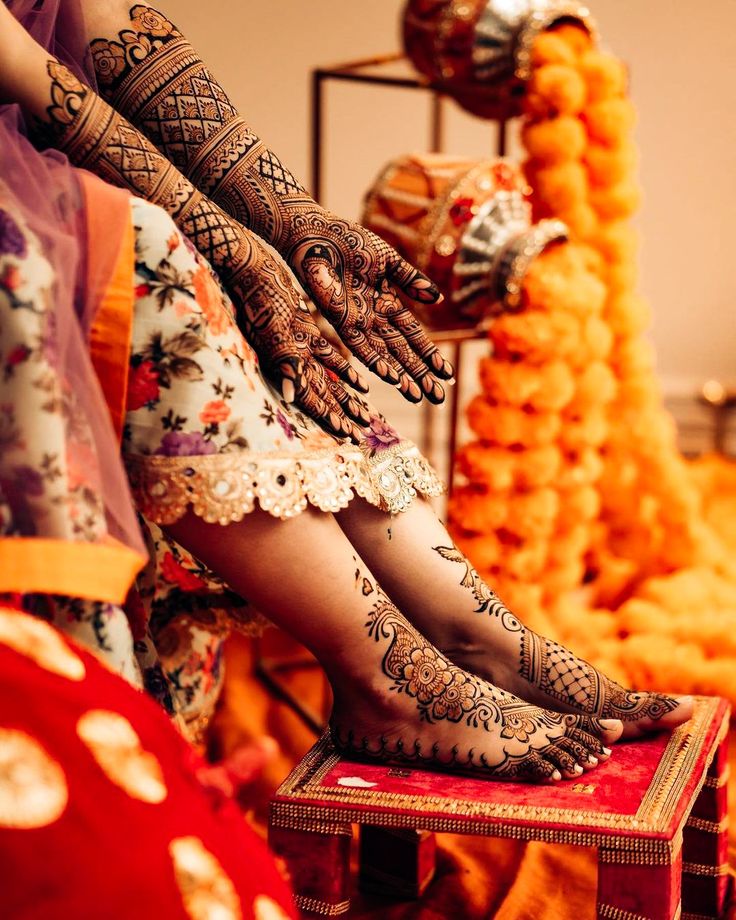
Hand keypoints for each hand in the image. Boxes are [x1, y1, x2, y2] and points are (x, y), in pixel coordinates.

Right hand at [227, 238, 369, 441]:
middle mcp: (292, 361)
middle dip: (342, 415)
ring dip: (346, 398)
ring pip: (328, 379)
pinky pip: (329, 357)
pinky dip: (345, 371)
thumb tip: (291, 396)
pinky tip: (363, 385)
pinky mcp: (305, 333)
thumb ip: (284, 362)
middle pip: (321, 395)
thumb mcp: (273, 330)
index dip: (327, 417)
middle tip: (363, 434)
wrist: (250, 271)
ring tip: (367, 416)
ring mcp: (300, 348)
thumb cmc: (258, 299)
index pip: (309, 398)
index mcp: (284, 364)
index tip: (347, 435)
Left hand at [287, 210, 453, 403]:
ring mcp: (358, 322)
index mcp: (387, 303)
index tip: (447, 375)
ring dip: (402, 376)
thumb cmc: (349, 242)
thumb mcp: (388, 261)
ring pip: (385, 356)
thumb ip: (411, 280)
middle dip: (421, 375)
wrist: (317, 235)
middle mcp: (374, 319)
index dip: (430, 355)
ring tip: (418, 395)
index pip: (414, 336)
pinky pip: (361, 347)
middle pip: (403, 352)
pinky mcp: (340, 320)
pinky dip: (377, 362)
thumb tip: (438, 298)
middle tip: (438, 397)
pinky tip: (391, 378)